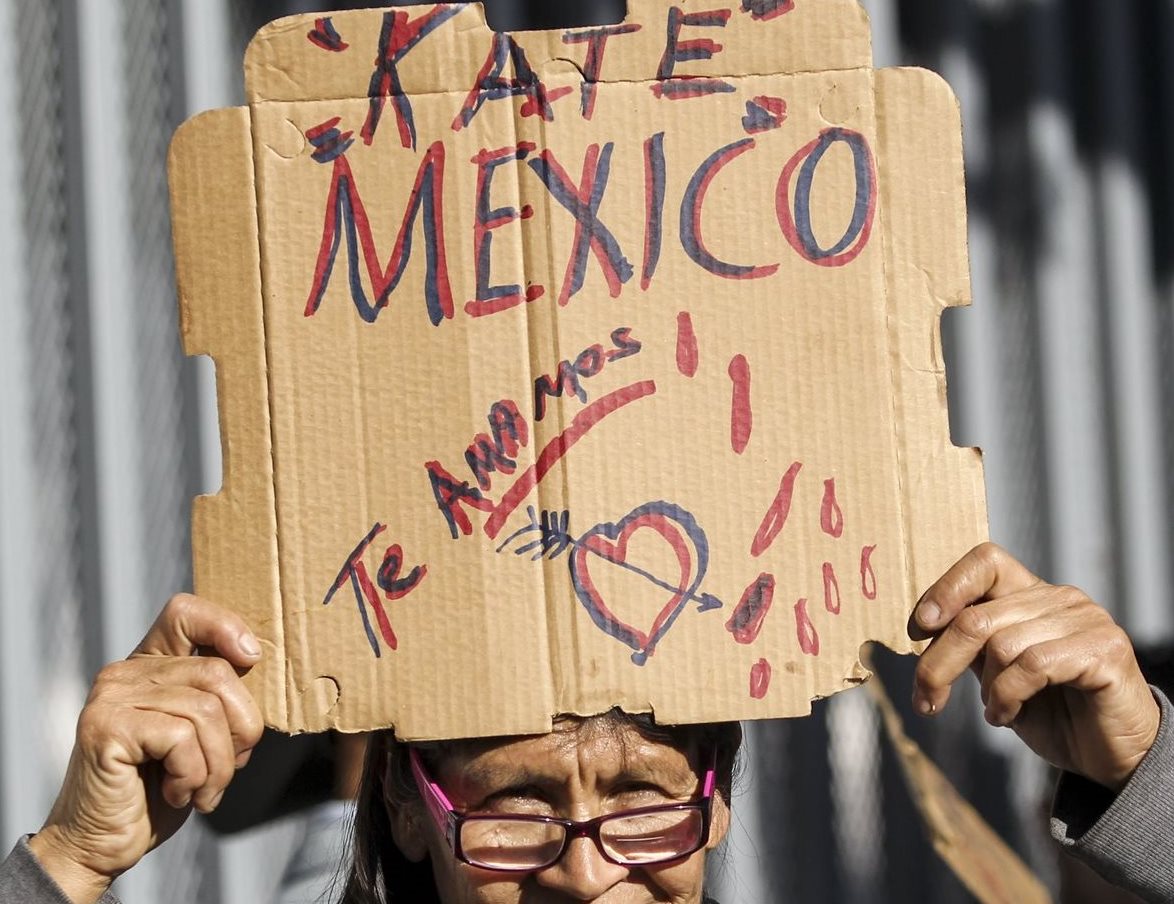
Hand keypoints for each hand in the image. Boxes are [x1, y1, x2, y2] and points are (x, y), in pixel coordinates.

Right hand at [28, 595, 263, 903]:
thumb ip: (216, 698)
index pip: (185, 612)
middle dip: (242, 727)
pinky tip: (177, 792)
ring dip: (219, 764)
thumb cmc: (156, 790)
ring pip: (206, 711)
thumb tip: (255, 663)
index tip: (251, 659)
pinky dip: (195, 774)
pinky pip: (182, 738)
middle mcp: (124, 673)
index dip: (225, 626)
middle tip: (231, 766)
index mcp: (147, 666)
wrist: (100, 844)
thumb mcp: (199, 735)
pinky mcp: (106, 728)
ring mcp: (111, 698)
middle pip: (217, 672)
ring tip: (202, 789)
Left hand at [911, 543, 1158, 792]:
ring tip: (995, 711)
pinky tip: (1007, 716)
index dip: (947, 588)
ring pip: (1001, 643)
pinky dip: (1008, 696)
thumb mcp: (996, 674)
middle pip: (977, 616)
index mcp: (1032, 593)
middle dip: (940, 663)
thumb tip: (922, 627)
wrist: (1112, 756)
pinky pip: (1033, 665)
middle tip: (925, 701)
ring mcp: (1086, 619)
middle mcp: (1060, 597)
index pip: (985, 561)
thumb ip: (969, 646)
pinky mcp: (1105, 650)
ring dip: (986, 688)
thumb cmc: (1052, 712)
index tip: (920, 627)